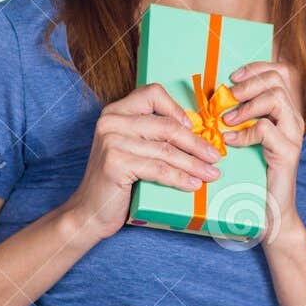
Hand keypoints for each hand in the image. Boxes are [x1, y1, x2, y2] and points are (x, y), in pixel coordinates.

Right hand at [64, 82, 221, 242]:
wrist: (90, 211)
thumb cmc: (117, 181)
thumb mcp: (132, 149)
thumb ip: (153, 135)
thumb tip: (197, 133)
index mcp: (116, 111)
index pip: (152, 93)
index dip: (177, 108)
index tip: (194, 127)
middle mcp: (111, 121)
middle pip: (167, 126)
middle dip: (196, 143)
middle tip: (215, 156)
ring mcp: (112, 141)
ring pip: (166, 151)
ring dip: (194, 164)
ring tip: (211, 174)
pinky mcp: (116, 163)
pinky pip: (159, 169)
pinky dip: (180, 178)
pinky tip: (192, 184)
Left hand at [220, 60, 304, 233]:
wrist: (272, 211)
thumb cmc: (254, 174)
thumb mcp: (247, 139)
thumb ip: (241, 116)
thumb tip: (216, 96)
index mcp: (285, 112)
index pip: (281, 72)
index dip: (256, 68)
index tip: (233, 77)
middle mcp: (293, 119)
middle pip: (278, 79)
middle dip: (248, 83)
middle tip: (228, 96)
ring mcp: (292, 135)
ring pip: (275, 98)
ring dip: (246, 105)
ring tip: (227, 119)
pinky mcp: (287, 152)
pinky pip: (265, 129)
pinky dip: (243, 132)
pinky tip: (230, 141)